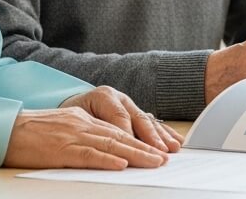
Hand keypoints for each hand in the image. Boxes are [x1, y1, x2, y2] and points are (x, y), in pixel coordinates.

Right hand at [3, 106, 167, 170]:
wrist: (4, 129)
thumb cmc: (29, 133)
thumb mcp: (62, 128)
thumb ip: (83, 133)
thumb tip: (104, 147)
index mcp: (83, 119)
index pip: (117, 130)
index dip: (139, 140)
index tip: (156, 149)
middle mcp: (82, 124)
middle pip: (120, 136)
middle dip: (144, 147)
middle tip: (164, 158)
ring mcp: (73, 136)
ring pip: (110, 145)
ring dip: (135, 154)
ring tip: (153, 162)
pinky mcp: (61, 149)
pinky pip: (88, 154)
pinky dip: (107, 160)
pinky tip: (121, 164)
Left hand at [61, 86, 182, 153]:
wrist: (70, 106)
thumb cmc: (69, 116)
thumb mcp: (73, 119)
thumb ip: (89, 127)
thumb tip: (104, 144)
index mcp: (103, 96)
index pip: (118, 115)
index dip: (128, 132)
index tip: (134, 147)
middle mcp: (120, 98)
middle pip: (138, 118)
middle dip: (151, 136)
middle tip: (160, 150)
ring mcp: (130, 105)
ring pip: (148, 120)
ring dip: (161, 136)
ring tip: (173, 147)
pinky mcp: (136, 114)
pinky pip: (152, 123)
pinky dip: (164, 133)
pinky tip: (176, 140)